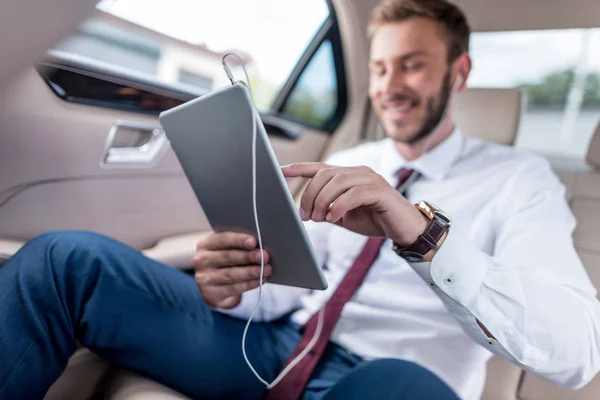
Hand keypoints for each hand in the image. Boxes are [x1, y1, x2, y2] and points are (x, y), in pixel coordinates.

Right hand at [194, 232, 270, 308]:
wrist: (212, 285)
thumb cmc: (225, 261)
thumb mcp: (226, 249)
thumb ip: (238, 245)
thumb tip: (260, 245)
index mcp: (205, 244)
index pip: (223, 239)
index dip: (238, 240)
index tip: (253, 241)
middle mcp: (202, 260)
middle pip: (228, 257)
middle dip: (248, 256)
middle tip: (265, 256)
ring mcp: (204, 278)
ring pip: (231, 274)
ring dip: (251, 272)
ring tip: (267, 269)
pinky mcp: (210, 293)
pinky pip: (233, 288)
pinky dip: (249, 284)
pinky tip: (260, 280)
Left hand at [282, 162, 427, 245]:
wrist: (404, 229)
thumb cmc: (375, 220)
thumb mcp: (344, 216)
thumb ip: (327, 210)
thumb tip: (307, 211)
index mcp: (348, 175)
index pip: (320, 168)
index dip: (299, 168)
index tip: (280, 171)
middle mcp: (358, 172)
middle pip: (324, 174)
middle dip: (309, 195)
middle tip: (306, 216)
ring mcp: (370, 178)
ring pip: (337, 182)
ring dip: (322, 201)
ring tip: (318, 219)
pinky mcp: (379, 190)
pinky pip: (353, 194)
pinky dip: (339, 206)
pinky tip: (333, 217)